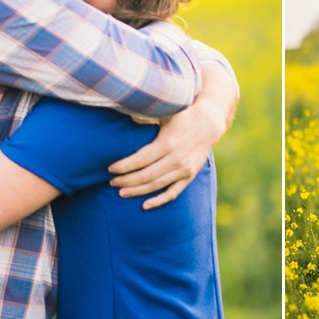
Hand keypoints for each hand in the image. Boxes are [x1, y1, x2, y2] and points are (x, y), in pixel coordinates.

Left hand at [108, 100, 225, 208]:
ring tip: (121, 192)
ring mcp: (184, 169)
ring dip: (137, 191)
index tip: (110, 169)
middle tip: (112, 182)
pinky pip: (173, 192)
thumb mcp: (166, 112)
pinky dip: (159, 200)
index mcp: (167, 143)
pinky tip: (145, 205)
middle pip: (145, 176)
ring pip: (156, 185)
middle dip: (126, 180)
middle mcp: (176, 158)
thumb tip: (129, 118)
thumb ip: (147, 117)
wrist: (209, 123)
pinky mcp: (190, 175)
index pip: (139, 160)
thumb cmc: (183, 115)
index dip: (123, 166)